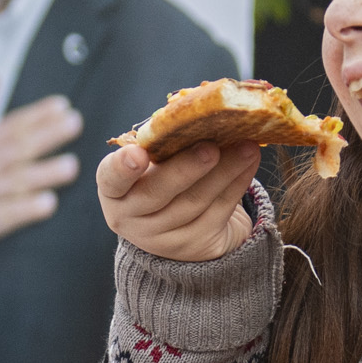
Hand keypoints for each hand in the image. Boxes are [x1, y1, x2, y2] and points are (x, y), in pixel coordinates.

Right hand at [0, 82, 83, 272]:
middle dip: (47, 136)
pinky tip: (47, 204)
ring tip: (70, 166)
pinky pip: (5, 217)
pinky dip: (25, 209)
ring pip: (14, 182)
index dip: (37, 115)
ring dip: (43, 173)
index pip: (10, 125)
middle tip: (74, 124)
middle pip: (16, 149)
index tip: (62, 106)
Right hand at [97, 141, 260, 261]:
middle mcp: (131, 217)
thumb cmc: (161, 179)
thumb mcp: (152, 165)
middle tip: (210, 147)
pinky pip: (218, 211)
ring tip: (247, 146)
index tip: (137, 153)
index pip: (112, 178)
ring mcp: (161, 238)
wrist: (177, 228)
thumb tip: (204, 117)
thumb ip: (166, 145)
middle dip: (186, 168)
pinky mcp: (193, 245)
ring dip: (225, 170)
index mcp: (114, 190)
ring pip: (195, 202)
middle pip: (158, 193)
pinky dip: (237, 183)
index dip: (122, 167)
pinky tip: (249, 161)